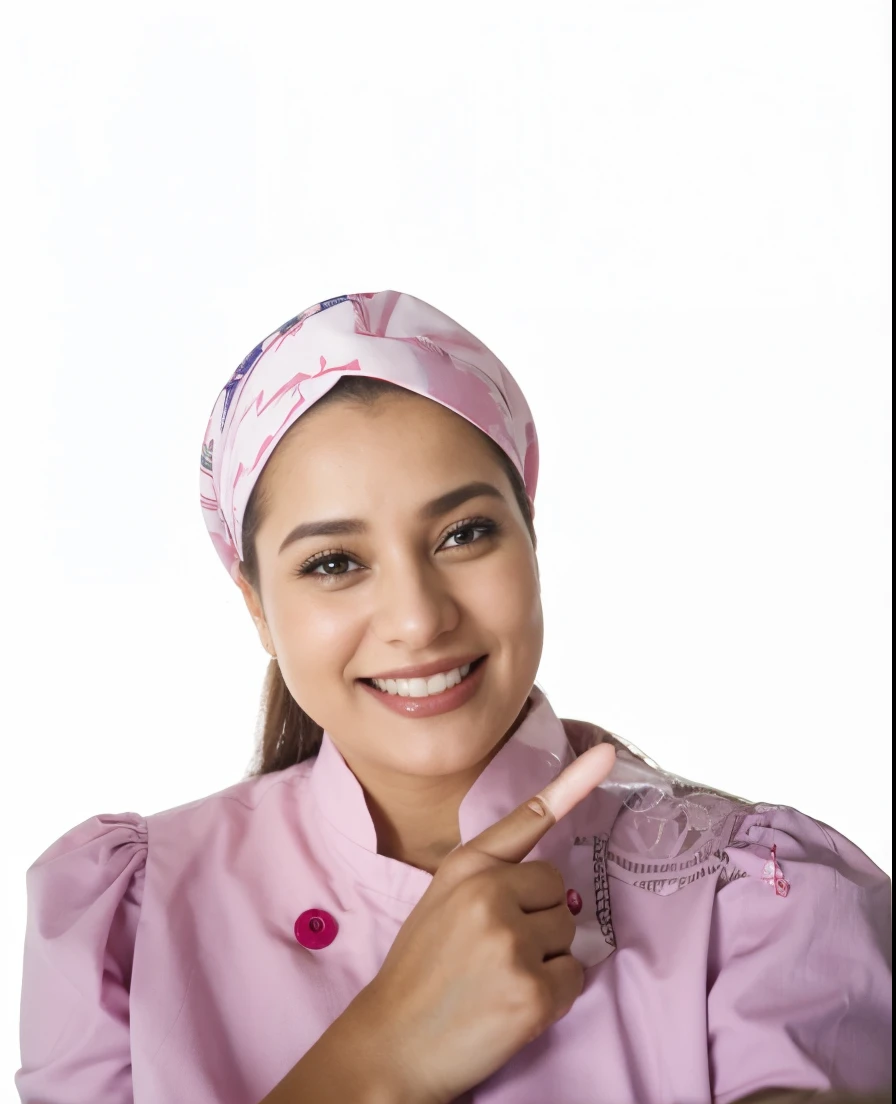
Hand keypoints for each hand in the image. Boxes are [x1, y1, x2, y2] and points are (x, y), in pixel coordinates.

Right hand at [356, 741, 616, 1103]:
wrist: (390, 1044)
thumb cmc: (419, 971)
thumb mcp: (440, 902)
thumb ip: (489, 878)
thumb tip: (555, 886)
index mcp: (465, 868)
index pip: (526, 819)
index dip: (572, 785)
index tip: (606, 756)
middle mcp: (489, 895)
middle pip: (558, 890)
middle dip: (539, 920)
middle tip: (494, 952)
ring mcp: (512, 943)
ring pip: (569, 935)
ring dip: (546, 959)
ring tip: (496, 979)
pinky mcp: (532, 992)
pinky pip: (575, 978)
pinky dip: (555, 996)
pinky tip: (512, 1006)